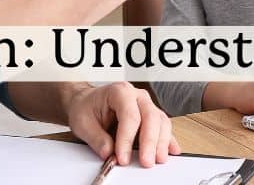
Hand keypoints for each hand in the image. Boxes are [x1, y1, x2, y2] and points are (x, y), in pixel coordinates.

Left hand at [65, 82, 181, 166]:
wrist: (87, 103)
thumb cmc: (86, 108)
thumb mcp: (82, 123)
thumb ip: (96, 138)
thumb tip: (109, 153)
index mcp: (119, 92)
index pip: (130, 116)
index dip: (127, 139)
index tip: (122, 158)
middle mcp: (137, 96)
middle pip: (151, 117)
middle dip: (150, 142)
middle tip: (146, 161)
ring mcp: (146, 105)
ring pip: (161, 121)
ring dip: (161, 142)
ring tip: (158, 159)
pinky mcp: (151, 116)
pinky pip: (163, 126)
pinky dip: (168, 140)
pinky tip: (171, 150)